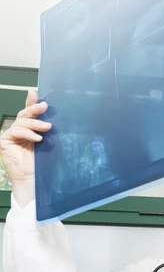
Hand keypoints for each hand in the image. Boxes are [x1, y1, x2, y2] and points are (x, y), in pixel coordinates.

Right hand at [0, 89, 50, 205]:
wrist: (34, 179)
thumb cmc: (42, 162)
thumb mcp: (47, 141)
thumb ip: (45, 128)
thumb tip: (50, 113)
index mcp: (29, 129)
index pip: (29, 112)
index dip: (31, 101)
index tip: (35, 92)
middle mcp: (18, 130)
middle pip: (24, 114)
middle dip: (34, 109)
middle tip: (45, 106)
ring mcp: (10, 135)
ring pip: (21, 122)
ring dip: (35, 124)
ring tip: (47, 128)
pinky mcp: (4, 141)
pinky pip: (15, 131)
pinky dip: (27, 133)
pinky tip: (37, 138)